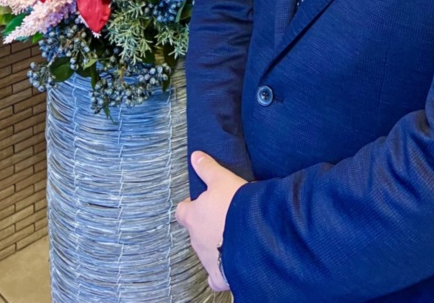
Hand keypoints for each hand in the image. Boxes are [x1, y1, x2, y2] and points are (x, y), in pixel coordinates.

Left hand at [176, 151, 246, 291]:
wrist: (252, 236)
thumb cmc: (235, 206)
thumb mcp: (222, 179)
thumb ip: (207, 169)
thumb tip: (195, 156)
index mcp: (193, 216)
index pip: (181, 211)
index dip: (189, 206)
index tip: (199, 203)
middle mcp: (195, 239)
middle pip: (195, 231)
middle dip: (205, 225)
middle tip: (222, 217)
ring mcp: (206, 259)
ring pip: (206, 251)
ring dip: (215, 244)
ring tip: (232, 235)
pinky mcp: (219, 275)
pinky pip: (215, 277)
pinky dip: (221, 272)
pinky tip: (231, 264)